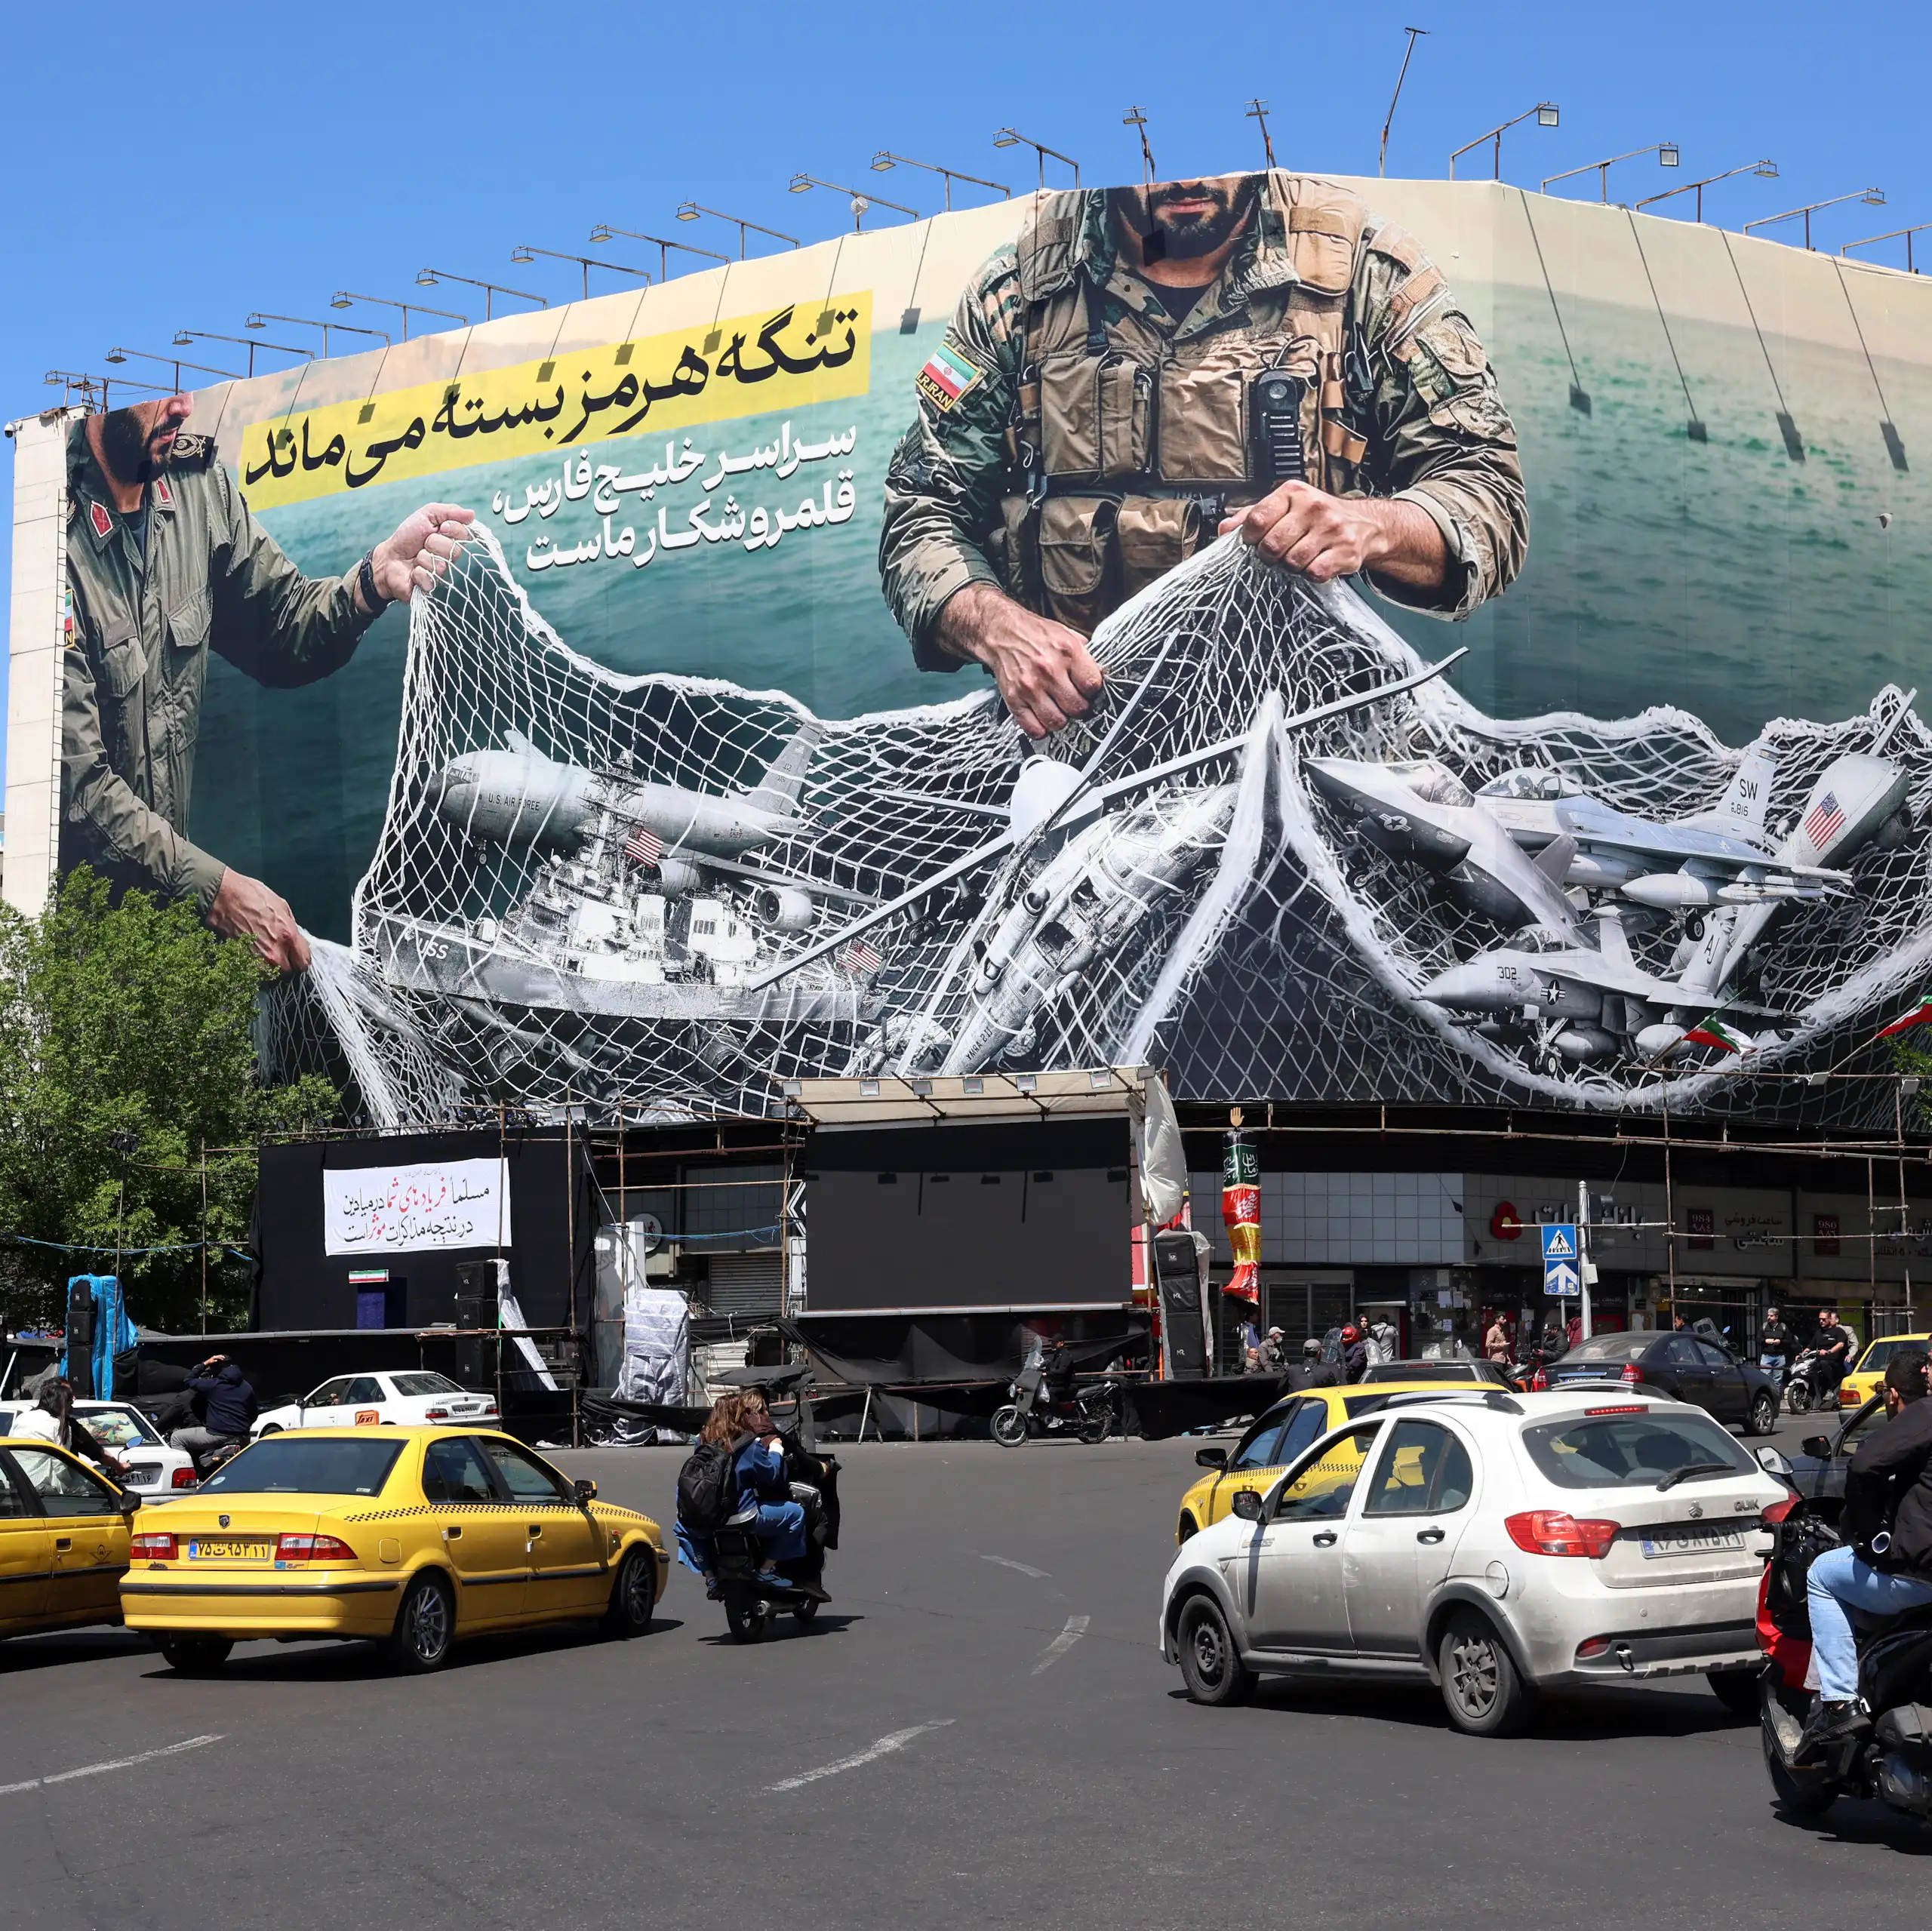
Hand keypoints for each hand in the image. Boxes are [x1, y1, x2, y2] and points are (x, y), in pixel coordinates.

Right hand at [208, 870, 309, 971]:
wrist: (222, 896)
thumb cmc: (251, 896)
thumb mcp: (282, 907)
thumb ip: (292, 929)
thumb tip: (295, 941)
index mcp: (288, 936)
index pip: (303, 963)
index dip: (300, 959)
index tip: (295, 955)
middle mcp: (274, 952)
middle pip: (288, 972)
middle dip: (285, 964)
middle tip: (278, 954)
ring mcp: (255, 960)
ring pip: (270, 975)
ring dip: (269, 968)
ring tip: (263, 954)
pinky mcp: (240, 962)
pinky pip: (253, 973)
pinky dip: (254, 967)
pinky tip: (251, 954)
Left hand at [369, 502, 474, 605]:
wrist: (389, 557)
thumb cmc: (408, 537)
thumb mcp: (426, 515)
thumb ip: (449, 512)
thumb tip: (471, 514)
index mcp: (452, 540)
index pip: (465, 534)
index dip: (452, 529)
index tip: (440, 528)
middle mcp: (450, 558)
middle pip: (454, 550)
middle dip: (433, 543)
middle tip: (423, 544)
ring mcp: (442, 574)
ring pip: (441, 565)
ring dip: (423, 558)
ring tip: (416, 558)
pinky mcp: (432, 588)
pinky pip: (430, 579)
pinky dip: (418, 573)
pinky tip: (413, 572)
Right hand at [931, 582, 1104, 738]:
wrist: (1001, 632)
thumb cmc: (1035, 634)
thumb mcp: (1067, 634)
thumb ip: (1085, 656)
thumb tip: (1100, 676)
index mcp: (1068, 651)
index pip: (1093, 686)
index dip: (1093, 691)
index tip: (1088, 691)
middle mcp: (1049, 670)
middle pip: (1078, 708)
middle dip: (1079, 708)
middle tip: (1074, 701)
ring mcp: (1031, 687)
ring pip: (1058, 722)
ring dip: (1061, 719)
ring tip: (1059, 709)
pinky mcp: (1014, 699)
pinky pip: (1034, 729)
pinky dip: (1041, 729)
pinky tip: (1043, 717)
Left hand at [1219, 483, 1446, 591]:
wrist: (1365, 523)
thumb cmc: (1317, 517)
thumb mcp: (1285, 508)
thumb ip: (1251, 517)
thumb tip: (1223, 530)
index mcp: (1293, 493)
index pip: (1257, 518)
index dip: (1250, 537)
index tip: (1254, 542)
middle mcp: (1313, 507)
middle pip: (1272, 545)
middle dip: (1269, 556)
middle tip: (1277, 554)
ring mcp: (1331, 528)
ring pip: (1292, 561)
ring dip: (1290, 566)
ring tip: (1298, 558)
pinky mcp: (1346, 550)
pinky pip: (1315, 572)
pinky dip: (1310, 574)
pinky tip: (1315, 564)